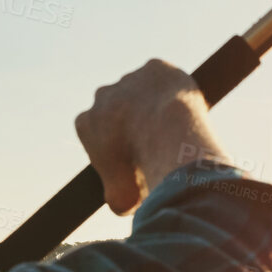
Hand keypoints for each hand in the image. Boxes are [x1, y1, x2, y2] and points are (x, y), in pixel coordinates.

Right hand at [75, 59, 230, 215]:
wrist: (166, 139)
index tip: (134, 161)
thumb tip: (123, 205)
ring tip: (175, 129)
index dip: (117, 149)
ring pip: (142, 92)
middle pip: (118, 110)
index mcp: (85, 123)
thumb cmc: (142, 172)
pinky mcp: (155, 67)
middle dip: (133, 124)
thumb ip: (118, 197)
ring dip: (154, 106)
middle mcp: (101, 96)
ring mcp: (128, 79)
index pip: (99, 135)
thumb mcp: (121, 199)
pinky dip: (174, 89)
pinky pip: (164, 77)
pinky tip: (185, 107)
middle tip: (155, 144)